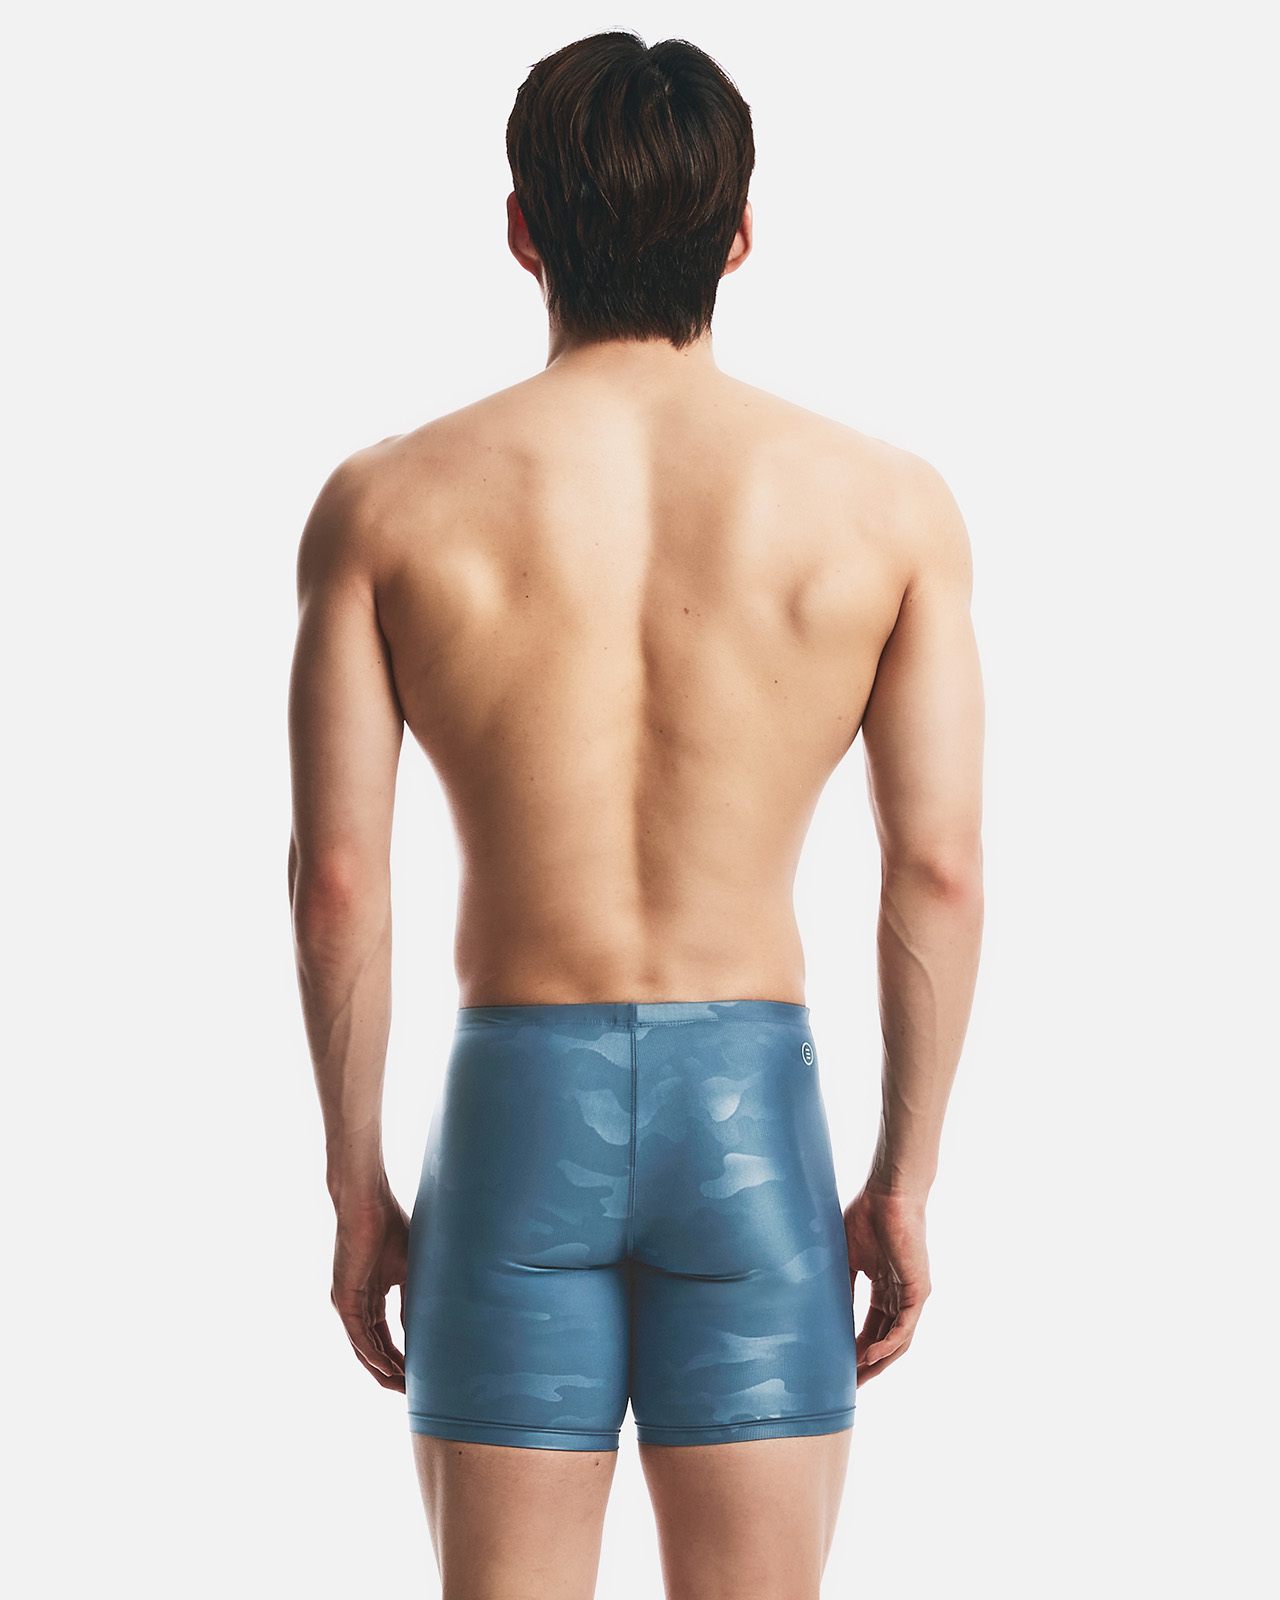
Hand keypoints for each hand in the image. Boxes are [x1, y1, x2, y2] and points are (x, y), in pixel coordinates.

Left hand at [331, 1193, 410, 1391]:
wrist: (368, 1201)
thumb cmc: (391, 1226)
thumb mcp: (410, 1270)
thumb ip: (414, 1299)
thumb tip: (429, 1327)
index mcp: (371, 1297)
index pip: (384, 1338)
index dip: (401, 1358)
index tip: (419, 1376)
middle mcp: (356, 1304)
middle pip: (373, 1350)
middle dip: (392, 1372)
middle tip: (412, 1392)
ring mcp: (348, 1302)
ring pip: (364, 1348)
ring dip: (382, 1370)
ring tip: (402, 1388)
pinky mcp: (343, 1297)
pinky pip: (358, 1335)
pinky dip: (372, 1354)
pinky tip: (388, 1368)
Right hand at [843, 1184, 930, 1382]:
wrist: (888, 1194)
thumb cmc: (866, 1216)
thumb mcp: (845, 1258)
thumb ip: (839, 1285)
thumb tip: (818, 1311)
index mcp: (884, 1289)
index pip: (872, 1329)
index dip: (856, 1351)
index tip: (838, 1369)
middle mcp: (901, 1296)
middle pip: (885, 1342)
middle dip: (866, 1366)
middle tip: (847, 1386)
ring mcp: (912, 1295)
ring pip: (897, 1341)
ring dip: (877, 1362)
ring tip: (857, 1379)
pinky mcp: (919, 1290)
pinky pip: (904, 1326)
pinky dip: (888, 1344)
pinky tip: (870, 1357)